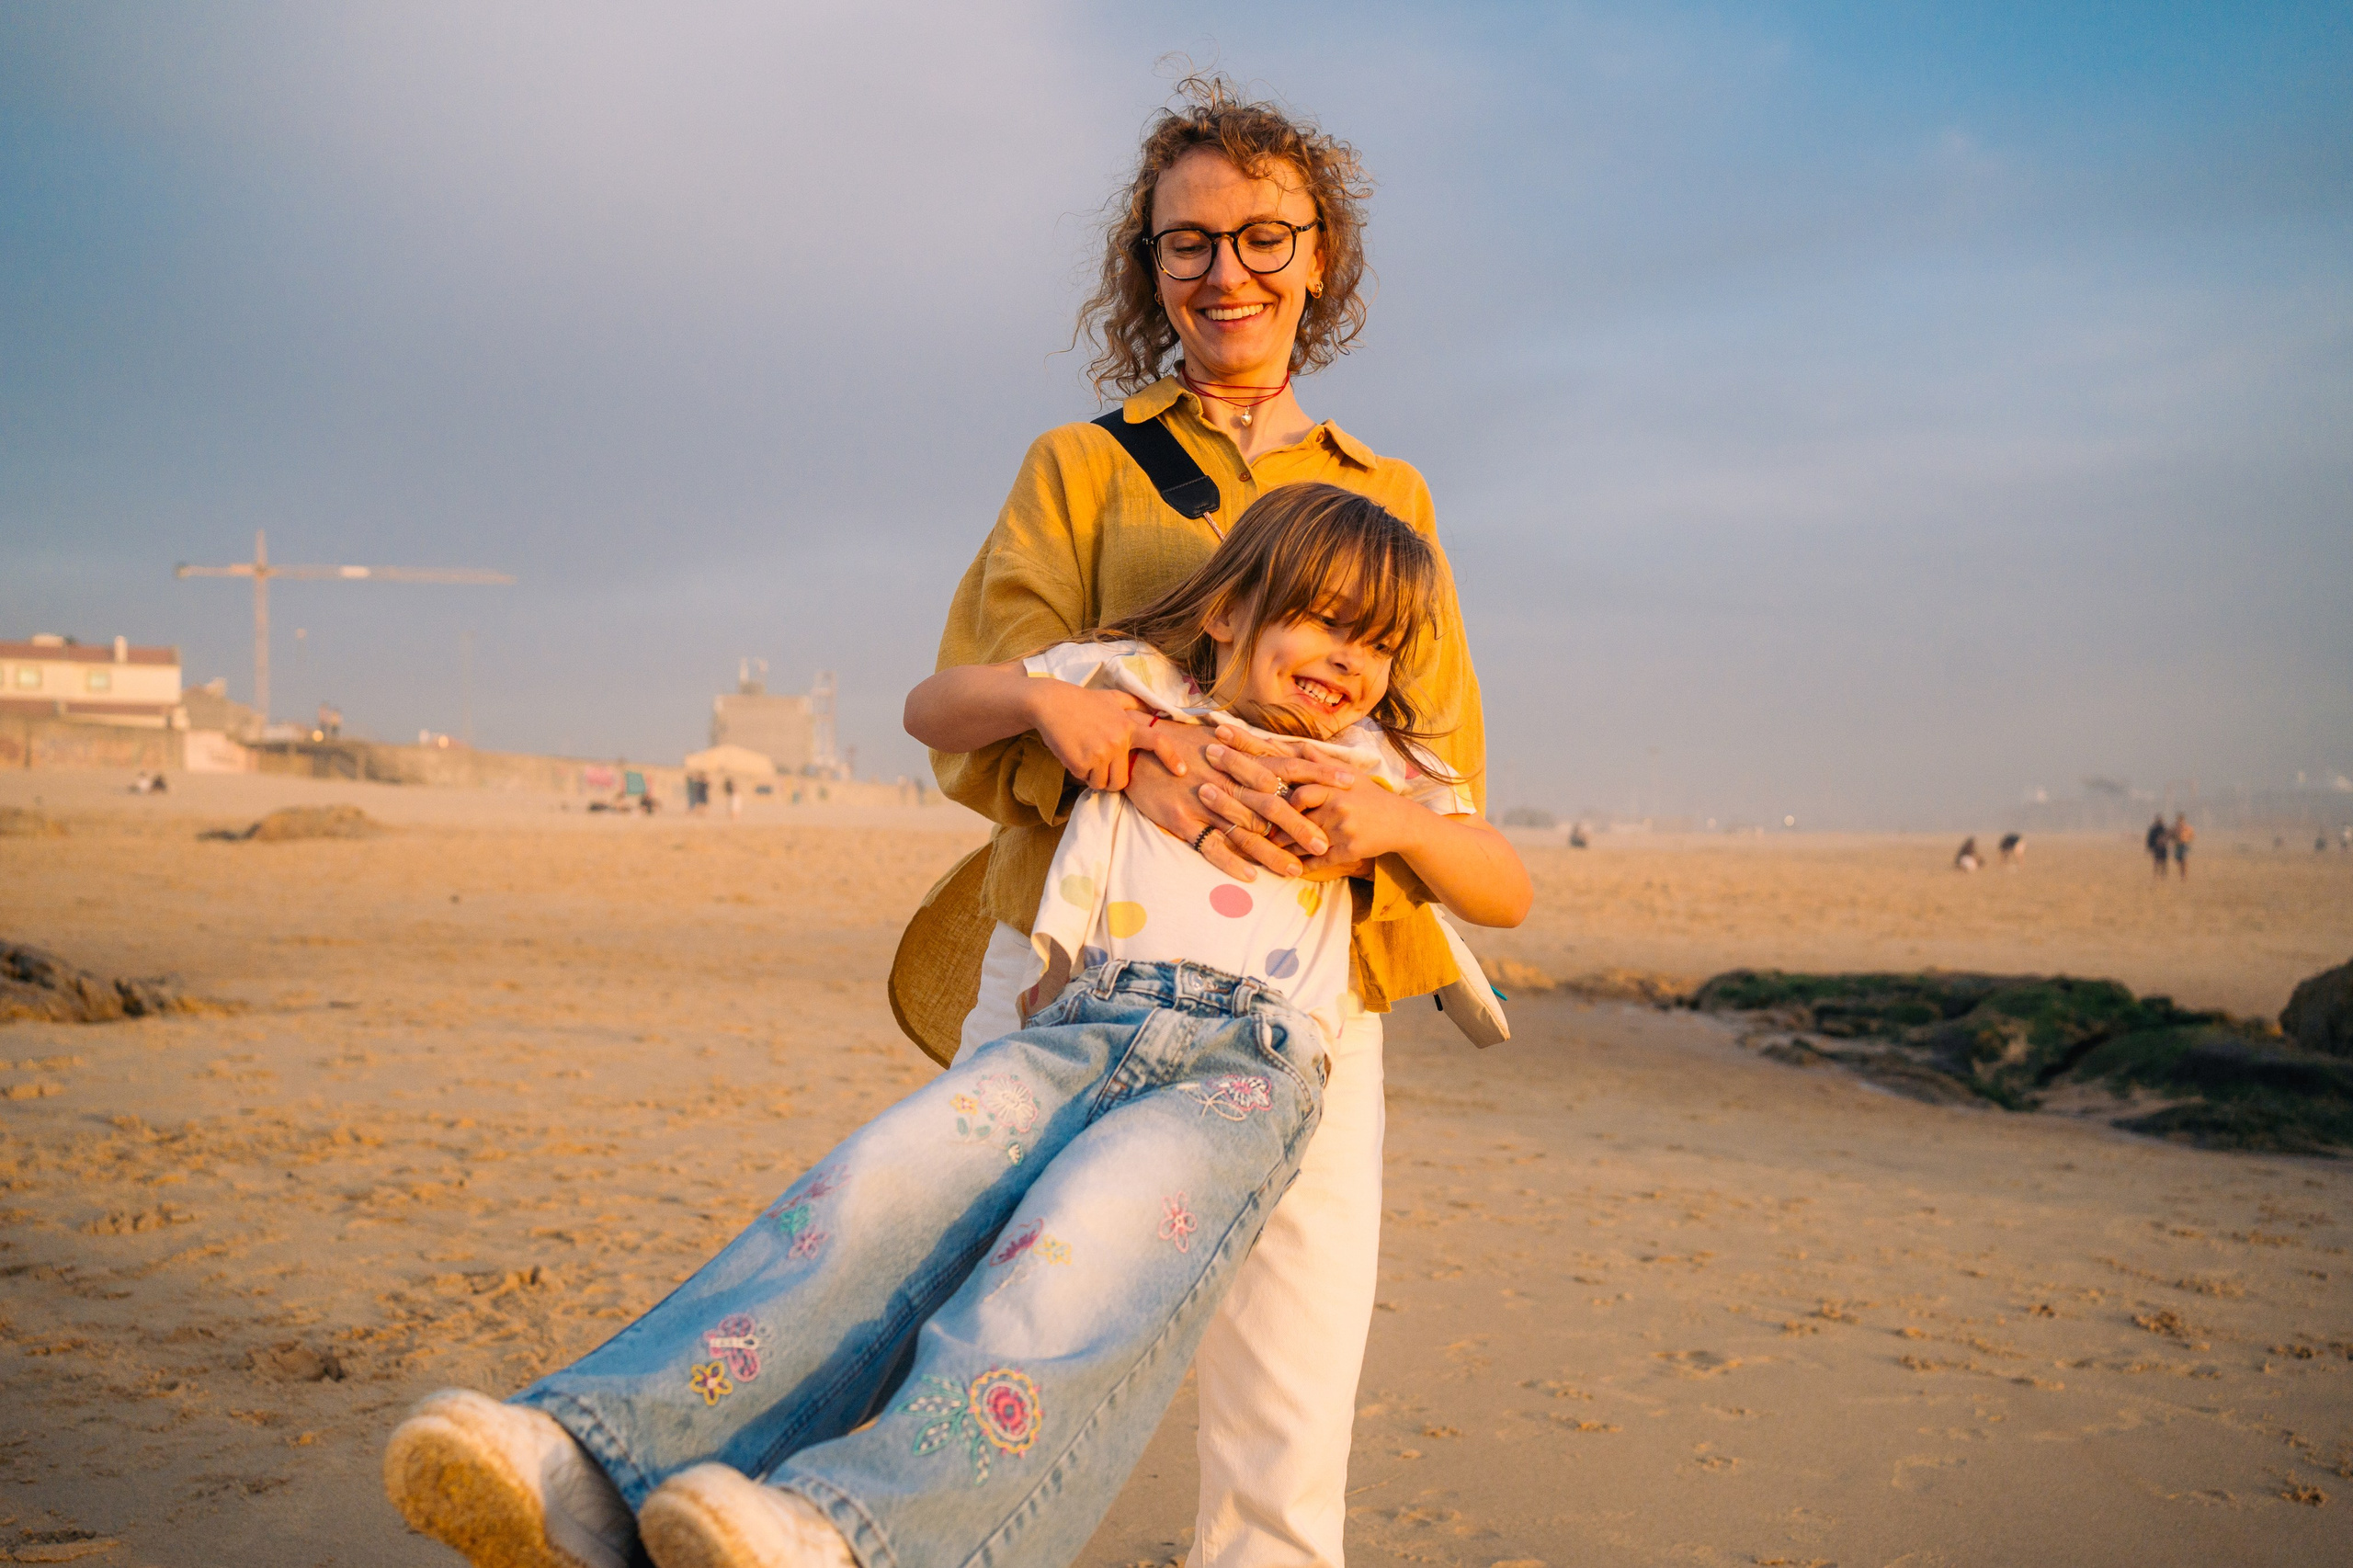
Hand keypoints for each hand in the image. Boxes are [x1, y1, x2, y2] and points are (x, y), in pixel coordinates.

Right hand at [1028, 683, 1188, 792]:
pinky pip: (1085, 780)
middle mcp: (1117, 742)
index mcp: (1128, 726)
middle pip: (1122, 780)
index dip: (1171, 758)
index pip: (1158, 742)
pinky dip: (1078, 772)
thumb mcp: (1112, 697)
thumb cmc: (1082, 701)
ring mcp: (1099, 753)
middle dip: (1111, 779)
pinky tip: (1073, 753)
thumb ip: (1134, 704)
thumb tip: (1154, 707)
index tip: (1181, 771)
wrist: (1051, 703)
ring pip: (1103, 784)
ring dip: (1094, 777)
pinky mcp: (1081, 762)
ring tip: (1085, 757)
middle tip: (1100, 767)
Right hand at [1125, 725, 1344, 879]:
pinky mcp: (1181, 821)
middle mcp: (1226, 781)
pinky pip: (1209, 845)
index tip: (1350, 782)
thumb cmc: (1180, 745)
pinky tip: (1250, 876)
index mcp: (1239, 760)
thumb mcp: (1217, 741)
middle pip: (1271, 804)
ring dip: (1272, 852)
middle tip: (1328, 843)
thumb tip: (1286, 755)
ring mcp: (1203, 803)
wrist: (1134, 749)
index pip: (1288, 766)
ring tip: (1297, 870)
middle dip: (1301, 824)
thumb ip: (1251, 752)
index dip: (1319, 775)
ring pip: (1244, 831)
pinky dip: (1230, 861)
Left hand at [1273, 777, 1432, 868]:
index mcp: (1335, 789)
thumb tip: (1297, 745)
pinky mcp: (1348, 852)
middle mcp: (1338, 809)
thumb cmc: (1369, 795)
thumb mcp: (1348, 773)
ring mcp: (1343, 832)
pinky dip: (1302, 866)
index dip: (1282, 802)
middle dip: (1277, 829)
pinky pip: (1319, 861)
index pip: (1300, 795)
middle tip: (1259, 832)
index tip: (1267, 807)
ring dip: (1284, 849)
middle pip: (1299, 821)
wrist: (1400, 822)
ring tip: (1268, 850)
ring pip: (1305, 843)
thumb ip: (1321, 761)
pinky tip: (1290, 869)